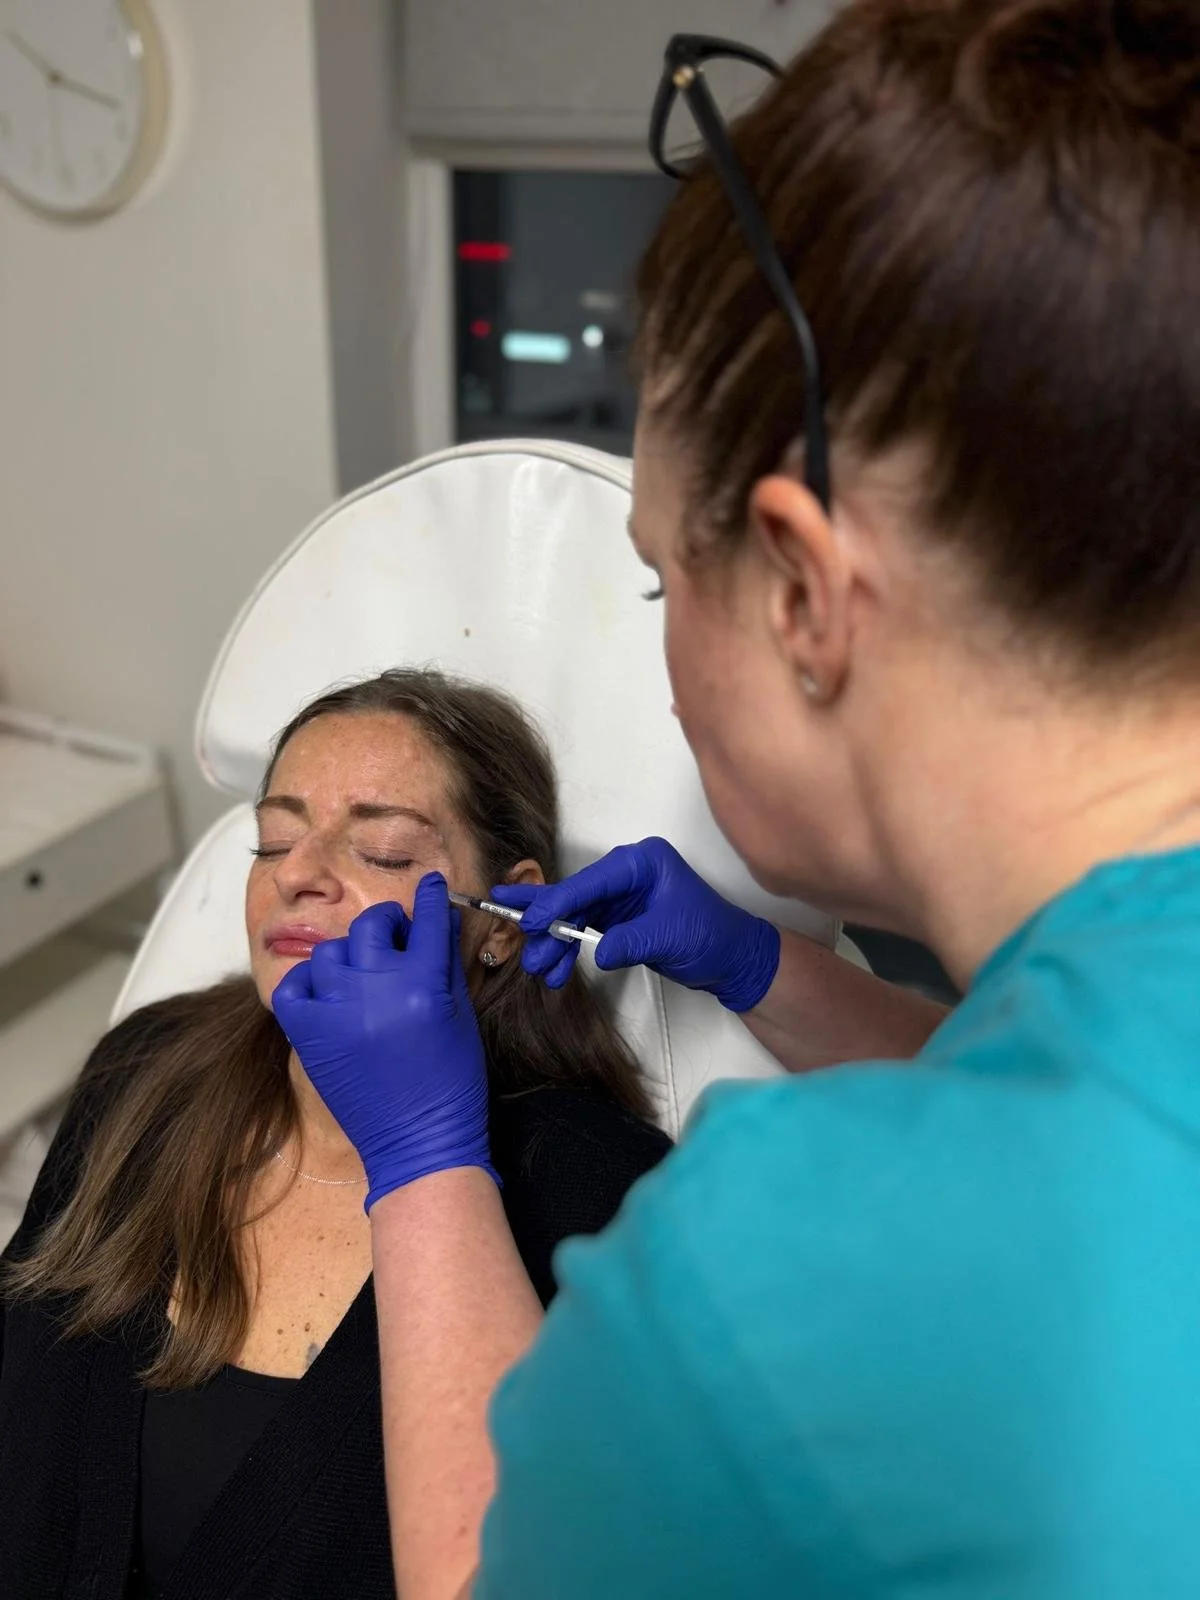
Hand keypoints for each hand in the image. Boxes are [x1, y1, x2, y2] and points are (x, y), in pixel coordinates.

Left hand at [271, 874, 495, 1210]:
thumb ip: (446, 962)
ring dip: (351, 957)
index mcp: (424, 985)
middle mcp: (377, 991)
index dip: (431, 898)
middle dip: (388, 925)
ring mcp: (338, 1012)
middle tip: (396, 941)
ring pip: (332, 952)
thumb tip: (438, 919)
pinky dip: (309, 983)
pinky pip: (295, 985)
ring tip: (364, 978)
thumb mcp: (460, 1015)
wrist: (419, 1142)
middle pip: (373, 925)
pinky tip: (328, 993)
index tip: (431, 888)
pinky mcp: (309, 1036)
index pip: (427, 919)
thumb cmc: (451, 1081)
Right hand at [490, 838, 780, 1012]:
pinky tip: (554, 968)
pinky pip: (583, 931)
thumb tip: (597, 951)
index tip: (533, 921)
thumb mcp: (670, 936)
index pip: (591, 881)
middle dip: (547, 921)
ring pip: (574, 916)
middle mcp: (627, 875)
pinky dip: (568, 950)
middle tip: (520, 940)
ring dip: (554, 941)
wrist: (732, 960)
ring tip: (537, 966)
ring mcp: (621, 898)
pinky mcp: (618, 920)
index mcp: (642, 863)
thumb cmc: (712, 935)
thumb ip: (630, 941)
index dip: (558, 901)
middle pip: (575, 895)